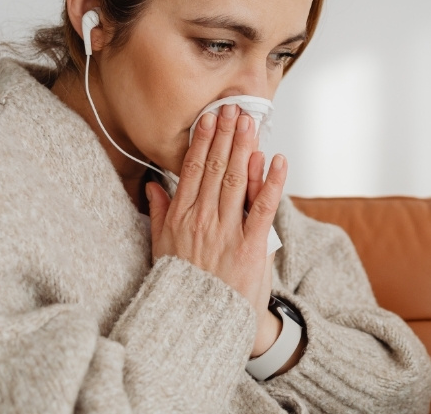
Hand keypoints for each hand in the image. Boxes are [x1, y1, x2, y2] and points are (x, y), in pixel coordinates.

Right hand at [146, 105, 286, 348]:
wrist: (204, 323)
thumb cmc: (185, 285)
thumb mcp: (162, 248)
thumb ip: (160, 214)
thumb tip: (153, 186)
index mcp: (181, 218)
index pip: (192, 170)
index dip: (202, 141)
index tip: (209, 118)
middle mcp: (203, 220)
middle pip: (215, 168)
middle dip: (225, 135)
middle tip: (233, 107)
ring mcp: (227, 231)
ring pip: (236, 180)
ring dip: (244, 147)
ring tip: (250, 121)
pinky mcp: (251, 246)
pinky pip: (263, 207)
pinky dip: (270, 181)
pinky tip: (276, 159)